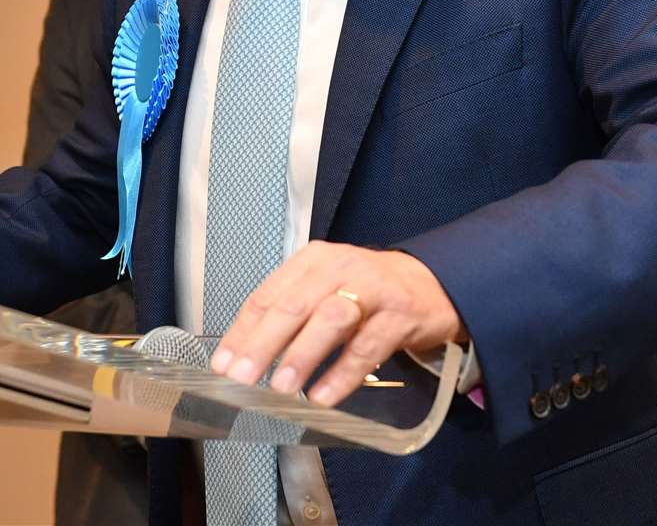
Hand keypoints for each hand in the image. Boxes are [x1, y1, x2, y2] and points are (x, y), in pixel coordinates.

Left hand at [210, 241, 464, 407]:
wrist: (433, 284)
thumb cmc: (368, 292)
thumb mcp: (326, 290)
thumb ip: (291, 315)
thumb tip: (246, 356)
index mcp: (313, 261)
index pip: (269, 295)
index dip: (243, 331)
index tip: (224, 364)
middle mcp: (341, 267)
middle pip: (295, 304)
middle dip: (264, 343)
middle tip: (242, 377)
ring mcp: (373, 289)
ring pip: (331, 318)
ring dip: (303, 354)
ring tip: (281, 386)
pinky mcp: (400, 314)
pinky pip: (367, 346)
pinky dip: (343, 373)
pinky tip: (324, 395)